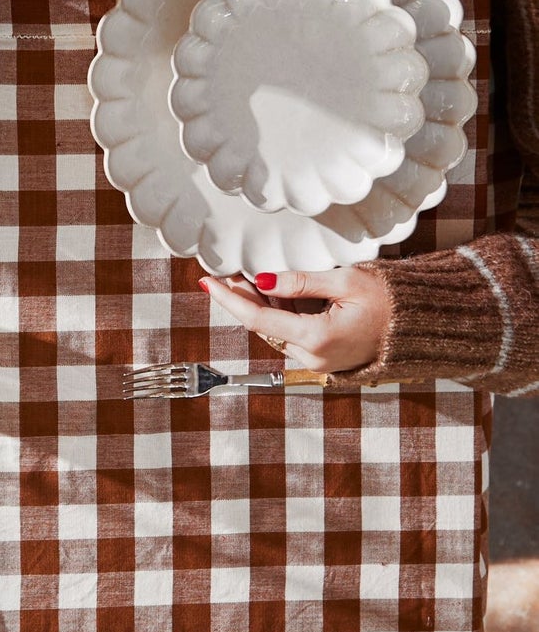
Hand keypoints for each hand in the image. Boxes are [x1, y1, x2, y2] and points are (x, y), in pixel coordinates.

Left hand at [200, 268, 391, 373]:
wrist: (424, 327)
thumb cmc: (391, 301)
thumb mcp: (344, 281)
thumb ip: (299, 282)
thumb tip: (261, 280)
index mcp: (316, 339)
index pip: (257, 319)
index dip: (228, 298)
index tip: (207, 282)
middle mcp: (314, 357)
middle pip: (263, 325)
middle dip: (243, 297)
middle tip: (228, 269)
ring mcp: (319, 361)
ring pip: (276, 330)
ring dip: (261, 304)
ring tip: (248, 274)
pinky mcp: (325, 358)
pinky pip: (292, 334)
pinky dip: (280, 312)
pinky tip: (274, 291)